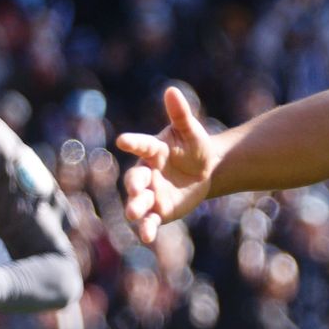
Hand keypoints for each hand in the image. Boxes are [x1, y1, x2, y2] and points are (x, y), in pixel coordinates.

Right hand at [117, 86, 215, 243]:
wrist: (206, 171)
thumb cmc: (195, 147)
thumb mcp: (192, 132)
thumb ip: (181, 114)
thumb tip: (172, 90)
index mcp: (154, 149)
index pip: (142, 144)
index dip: (133, 141)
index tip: (122, 140)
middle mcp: (148, 171)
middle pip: (135, 178)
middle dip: (134, 184)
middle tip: (136, 189)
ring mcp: (152, 192)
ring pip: (139, 201)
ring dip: (135, 207)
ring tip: (134, 214)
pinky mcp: (159, 210)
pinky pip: (150, 220)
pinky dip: (147, 228)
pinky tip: (147, 238)